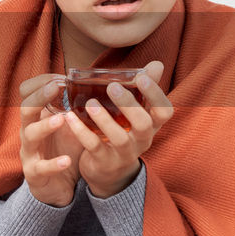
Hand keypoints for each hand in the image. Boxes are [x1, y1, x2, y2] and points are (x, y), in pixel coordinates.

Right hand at [18, 72, 83, 206]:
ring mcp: (30, 152)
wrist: (57, 186)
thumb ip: (75, 107)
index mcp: (37, 117)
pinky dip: (53, 164)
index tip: (60, 77)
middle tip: (54, 87)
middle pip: (25, 109)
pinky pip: (40, 167)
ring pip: (29, 135)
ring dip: (44, 126)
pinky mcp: (34, 173)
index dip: (40, 83)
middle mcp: (29, 131)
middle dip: (38, 96)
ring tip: (61, 119)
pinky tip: (66, 160)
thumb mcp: (70, 125)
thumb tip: (96, 84)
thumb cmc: (64, 149)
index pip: (28, 93)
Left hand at [64, 60, 173, 197]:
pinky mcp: (105, 162)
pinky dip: (82, 132)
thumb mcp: (134, 113)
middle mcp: (142, 140)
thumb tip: (157, 64)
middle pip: (143, 124)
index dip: (156, 94)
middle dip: (129, 105)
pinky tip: (70, 117)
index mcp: (151, 125)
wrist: (109, 171)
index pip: (164, 111)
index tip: (141, 77)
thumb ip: (142, 89)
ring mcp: (124, 153)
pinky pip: (95, 147)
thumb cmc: (122, 132)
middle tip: (113, 87)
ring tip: (91, 104)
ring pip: (120, 138)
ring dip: (105, 120)